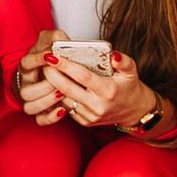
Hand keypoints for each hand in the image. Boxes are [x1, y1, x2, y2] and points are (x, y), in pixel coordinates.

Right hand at [15, 29, 62, 122]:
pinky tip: (63, 110)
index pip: (25, 64)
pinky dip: (50, 117)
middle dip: (44, 86)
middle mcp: (27, 84)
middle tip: (60, 80)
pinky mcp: (42, 111)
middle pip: (25, 91)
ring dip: (46, 101)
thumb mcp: (54, 41)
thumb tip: (60, 42)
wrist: (63, 72)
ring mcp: (33, 100)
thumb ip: (56, 37)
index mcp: (27, 67)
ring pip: (30, 107)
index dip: (36, 60)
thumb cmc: (56, 56)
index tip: (51, 56)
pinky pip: (40, 120)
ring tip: (62, 94)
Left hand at [42, 47, 156, 129]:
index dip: (65, 65)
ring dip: (53, 85)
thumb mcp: (131, 71)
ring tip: (47, 70)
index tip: (52, 55)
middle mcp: (98, 105)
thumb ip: (123, 61)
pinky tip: (56, 84)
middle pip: (67, 88)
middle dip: (52, 74)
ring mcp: (90, 116)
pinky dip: (60, 96)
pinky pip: (67, 107)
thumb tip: (112, 55)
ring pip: (64, 99)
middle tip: (43, 61)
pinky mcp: (85, 122)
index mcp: (108, 91)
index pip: (82, 76)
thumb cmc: (129, 86)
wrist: (133, 111)